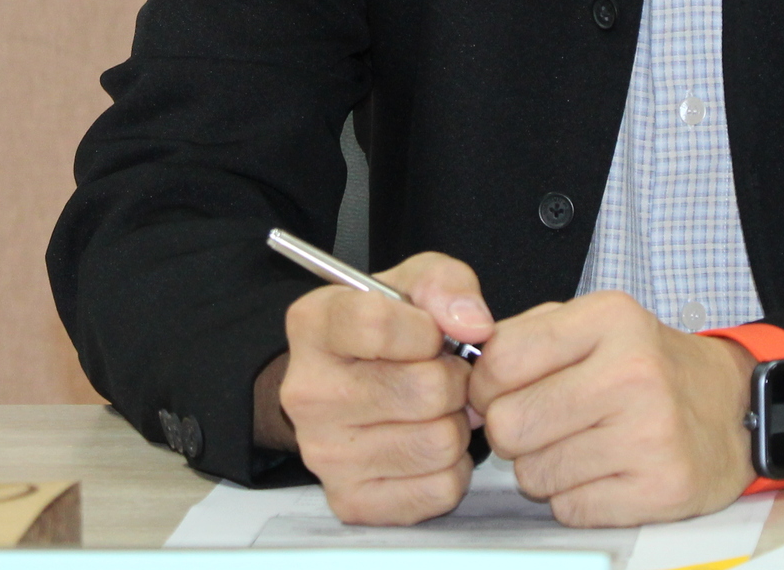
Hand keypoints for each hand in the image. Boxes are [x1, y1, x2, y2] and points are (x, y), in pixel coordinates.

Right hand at [263, 252, 494, 524]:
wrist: (346, 386)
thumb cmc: (387, 330)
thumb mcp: (411, 283)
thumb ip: (445, 285)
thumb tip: (474, 326)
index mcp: (314, 325)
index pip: (377, 324)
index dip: (427, 329)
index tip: (433, 333)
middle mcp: (308, 393)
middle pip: (426, 390)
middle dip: (454, 379)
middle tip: (444, 375)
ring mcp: (324, 455)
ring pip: (440, 442)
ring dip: (456, 424)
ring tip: (436, 410)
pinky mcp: (351, 501)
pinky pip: (440, 489)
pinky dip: (452, 469)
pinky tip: (429, 444)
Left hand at [466, 291, 756, 526]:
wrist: (731, 410)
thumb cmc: (649, 368)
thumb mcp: (596, 325)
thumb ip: (528, 337)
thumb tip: (466, 373)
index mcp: (611, 319)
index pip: (501, 359)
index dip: (487, 385)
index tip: (504, 392)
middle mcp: (633, 372)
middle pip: (511, 424)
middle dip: (513, 432)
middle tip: (542, 425)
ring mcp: (650, 434)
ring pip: (533, 473)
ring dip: (543, 468)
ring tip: (581, 446)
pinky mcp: (660, 489)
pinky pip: (569, 508)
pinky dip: (573, 497)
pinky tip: (604, 473)